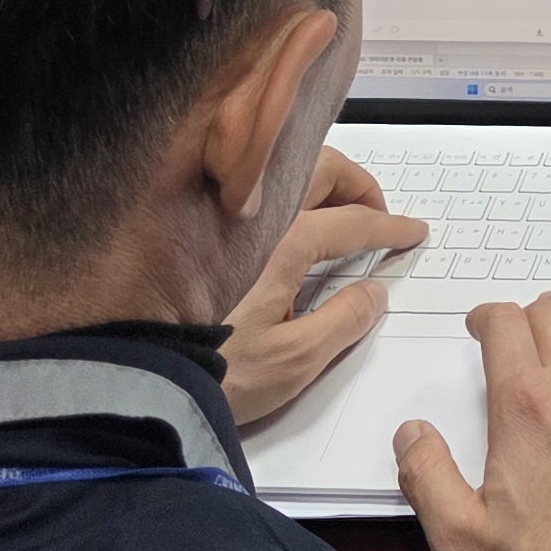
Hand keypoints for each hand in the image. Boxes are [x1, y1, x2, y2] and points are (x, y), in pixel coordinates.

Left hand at [221, 146, 424, 422]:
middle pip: (321, 169)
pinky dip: (292, 199)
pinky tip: (293, 230)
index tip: (412, 233)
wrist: (137, 380)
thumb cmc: (217, 373)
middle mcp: (259, 219)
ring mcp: (227, 221)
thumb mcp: (293, 362)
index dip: (390, 228)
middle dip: (358, 186)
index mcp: (286, 243)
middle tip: (375, 220)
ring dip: (323, 185)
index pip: (353, 223)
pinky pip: (262, 195)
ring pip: (287, 173)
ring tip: (338, 219)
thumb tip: (374, 292)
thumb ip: (343, 322)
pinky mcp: (204, 234)